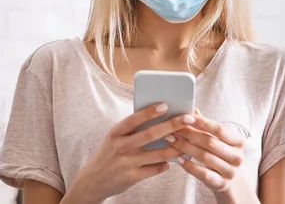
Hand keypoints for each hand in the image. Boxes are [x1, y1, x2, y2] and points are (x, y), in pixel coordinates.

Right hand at [66, 103, 193, 202]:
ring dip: (177, 147)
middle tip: (189, 119)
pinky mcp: (133, 177)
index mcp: (116, 132)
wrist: (95, 179)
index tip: (165, 105)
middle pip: (151, 134)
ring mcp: (127, 163)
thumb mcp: (116, 136)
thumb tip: (161, 115)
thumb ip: (133, 128)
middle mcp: (121, 146)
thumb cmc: (111, 152)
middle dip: (173, 125)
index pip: (134, 119)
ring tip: (188, 141)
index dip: (150, 112)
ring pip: (159, 153)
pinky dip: (168, 163)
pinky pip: (157, 168)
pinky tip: (174, 159)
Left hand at [165, 110, 245, 192]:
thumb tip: (192, 110)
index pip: (219, 129)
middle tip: (173, 129)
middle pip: (210, 142)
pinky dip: (189, 166)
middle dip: (189, 134)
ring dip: (185, 147)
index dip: (202, 123)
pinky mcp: (221, 184)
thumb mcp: (217, 139)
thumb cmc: (220, 153)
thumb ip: (205, 126)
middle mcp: (237, 157)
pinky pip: (203, 174)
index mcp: (238, 141)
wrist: (229, 179)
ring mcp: (230, 171)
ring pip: (204, 157)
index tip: (186, 117)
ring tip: (171, 140)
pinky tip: (178, 159)